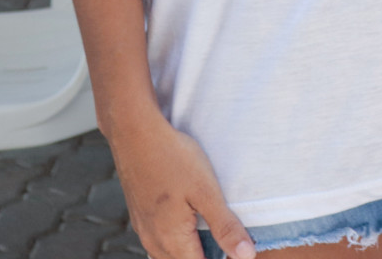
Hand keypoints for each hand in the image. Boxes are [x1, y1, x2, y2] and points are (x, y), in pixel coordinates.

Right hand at [105, 107, 254, 258]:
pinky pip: (161, 241)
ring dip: (192, 251)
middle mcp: (153, 241)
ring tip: (216, 237)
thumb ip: (226, 226)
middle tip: (231, 243)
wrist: (135, 134)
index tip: (239, 252)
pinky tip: (194, 224)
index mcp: (171, 241)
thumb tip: (245, 255)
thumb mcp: (207, 192)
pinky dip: (180, 241)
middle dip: (208, 256)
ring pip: (171, 255)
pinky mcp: (142, 216)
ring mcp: (144, 229)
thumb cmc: (173, 159)